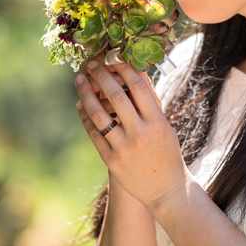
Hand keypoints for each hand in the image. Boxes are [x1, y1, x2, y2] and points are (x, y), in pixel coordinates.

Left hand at [75, 58, 189, 213]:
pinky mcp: (111, 160)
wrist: (165, 189)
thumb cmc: (166, 152)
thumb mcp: (164, 126)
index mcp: (157, 122)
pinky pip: (93, 133)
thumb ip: (150, 103)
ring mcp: (124, 148)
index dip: (123, 68)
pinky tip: (80, 104)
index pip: (138, 87)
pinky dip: (84, 116)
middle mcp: (140, 133)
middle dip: (100, 76)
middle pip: (116, 96)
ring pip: (99, 114)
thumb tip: (135, 73)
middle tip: (90, 64)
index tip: (112, 57)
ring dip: (86, 94)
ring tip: (79, 80)